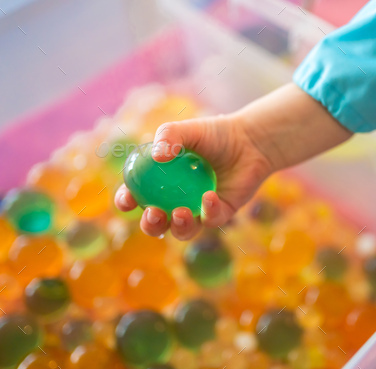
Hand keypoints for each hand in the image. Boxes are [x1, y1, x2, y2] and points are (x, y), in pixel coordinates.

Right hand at [114, 84, 351, 240]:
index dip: (126, 201)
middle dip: (150, 225)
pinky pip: (210, 221)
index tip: (127, 200)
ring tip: (182, 212)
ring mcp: (197, 210)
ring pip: (182, 230)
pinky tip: (210, 197)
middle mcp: (175, 199)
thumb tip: (156, 156)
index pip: (136, 195)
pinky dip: (208, 211)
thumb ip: (169, 137)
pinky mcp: (220, 215)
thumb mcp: (187, 130)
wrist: (249, 141)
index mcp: (160, 181)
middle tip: (154, 213)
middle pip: (156, 223)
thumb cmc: (214, 134)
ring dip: (179, 226)